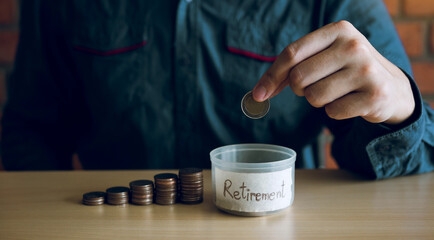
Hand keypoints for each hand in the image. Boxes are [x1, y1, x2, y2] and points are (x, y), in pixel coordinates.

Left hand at [252, 20, 414, 124]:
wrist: (390, 87)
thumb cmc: (346, 70)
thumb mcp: (323, 57)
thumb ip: (291, 68)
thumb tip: (259, 93)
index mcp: (338, 30)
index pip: (292, 53)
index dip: (272, 76)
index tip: (259, 94)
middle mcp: (354, 46)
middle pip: (299, 77)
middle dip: (300, 89)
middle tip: (317, 85)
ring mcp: (366, 70)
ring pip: (314, 97)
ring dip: (318, 101)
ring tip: (336, 92)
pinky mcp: (374, 96)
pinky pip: (332, 112)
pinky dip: (335, 111)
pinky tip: (350, 102)